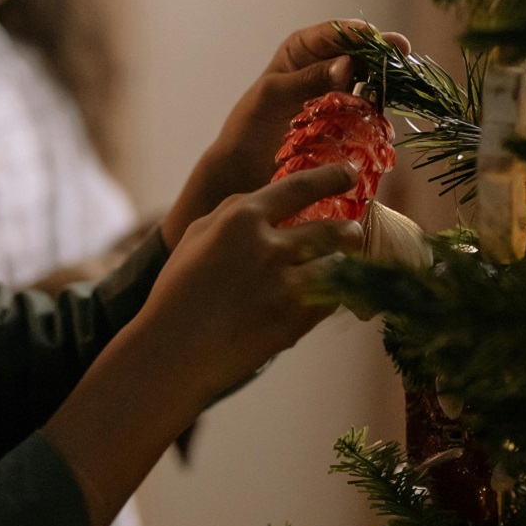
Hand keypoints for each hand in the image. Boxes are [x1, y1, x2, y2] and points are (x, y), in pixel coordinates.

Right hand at [142, 162, 363, 403]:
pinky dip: (330, 294)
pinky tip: (321, 294)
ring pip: (338, 265)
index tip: (350, 174)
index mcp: (241, 218)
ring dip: (342, 263)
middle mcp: (267, 247)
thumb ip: (232, 212)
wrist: (172, 351)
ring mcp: (284, 285)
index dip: (332, 177)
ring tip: (339, 264)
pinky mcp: (294, 320)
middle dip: (350, 230)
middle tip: (353, 231)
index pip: (301, 187)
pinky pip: (330, 299)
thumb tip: (266, 199)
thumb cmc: (177, 290)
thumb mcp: (195, 235)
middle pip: (332, 229)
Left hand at [161, 19, 409, 248]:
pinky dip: (379, 107)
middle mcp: (323, 65)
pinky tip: (387, 109)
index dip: (362, 34)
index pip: (337, 33)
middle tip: (402, 57)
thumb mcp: (272, 97)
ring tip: (402, 82)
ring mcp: (337, 92)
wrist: (243, 168)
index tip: (383, 40)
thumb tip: (348, 64)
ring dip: (385, 79)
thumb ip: (307, 79)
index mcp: (302, 48)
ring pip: (369, 79)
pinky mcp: (345, 119)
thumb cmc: (249, 127)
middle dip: (382, 53)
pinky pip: (368, 108)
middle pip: (360, 52)